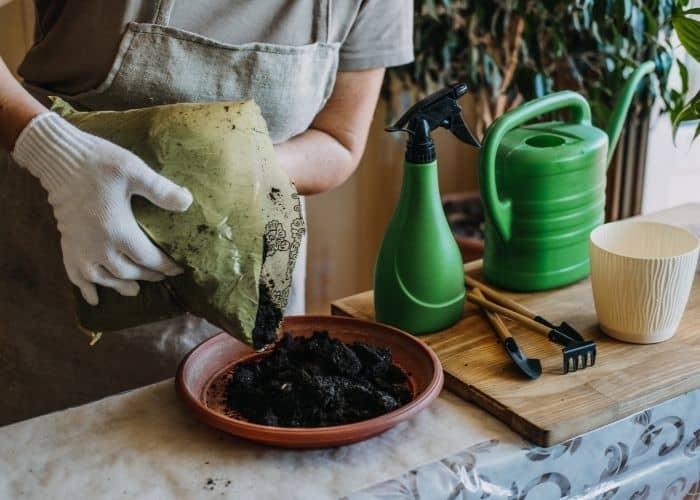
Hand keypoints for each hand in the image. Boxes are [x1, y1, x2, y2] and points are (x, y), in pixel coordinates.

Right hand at [12, 112, 192, 304]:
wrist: (60, 160)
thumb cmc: (99, 164)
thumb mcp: (135, 171)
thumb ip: (161, 190)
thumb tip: (188, 202)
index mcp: (118, 231)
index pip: (148, 258)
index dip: (165, 266)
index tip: (179, 269)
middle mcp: (98, 246)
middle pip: (127, 271)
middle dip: (147, 275)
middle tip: (161, 277)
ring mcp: (80, 248)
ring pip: (103, 278)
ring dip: (120, 286)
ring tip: (135, 291)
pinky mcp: (67, 243)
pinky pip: (75, 274)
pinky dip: (85, 287)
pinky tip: (93, 298)